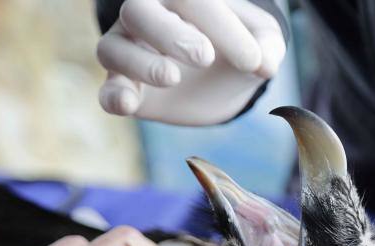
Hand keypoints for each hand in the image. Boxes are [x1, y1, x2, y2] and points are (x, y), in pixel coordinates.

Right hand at [97, 0, 285, 124]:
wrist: (219, 81)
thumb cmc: (238, 47)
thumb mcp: (261, 42)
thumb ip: (268, 45)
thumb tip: (266, 64)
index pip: (194, 0)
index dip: (223, 29)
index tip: (254, 62)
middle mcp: (148, 16)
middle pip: (139, 10)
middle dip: (170, 33)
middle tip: (204, 57)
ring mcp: (128, 50)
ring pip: (113, 48)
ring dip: (141, 63)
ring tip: (172, 77)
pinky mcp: (123, 87)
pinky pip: (107, 90)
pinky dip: (114, 97)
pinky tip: (129, 106)